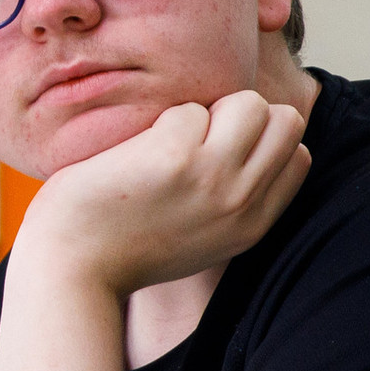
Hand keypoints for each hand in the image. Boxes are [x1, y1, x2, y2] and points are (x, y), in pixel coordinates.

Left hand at [21, 93, 309, 298]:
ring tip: (166, 142)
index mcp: (252, 224)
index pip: (298, 155)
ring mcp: (212, 178)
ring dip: (207, 110)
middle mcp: (241, 202)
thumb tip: (244, 144)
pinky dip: (159, 120)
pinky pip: (186, 108)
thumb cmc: (123, 244)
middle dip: (242, 115)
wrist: (71, 268)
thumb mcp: (200, 235)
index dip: (260, 139)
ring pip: (248, 103)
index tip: (220, 146)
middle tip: (196, 136)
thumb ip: (231, 198)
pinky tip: (132, 154)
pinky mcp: (173, 157)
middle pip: (284, 120)